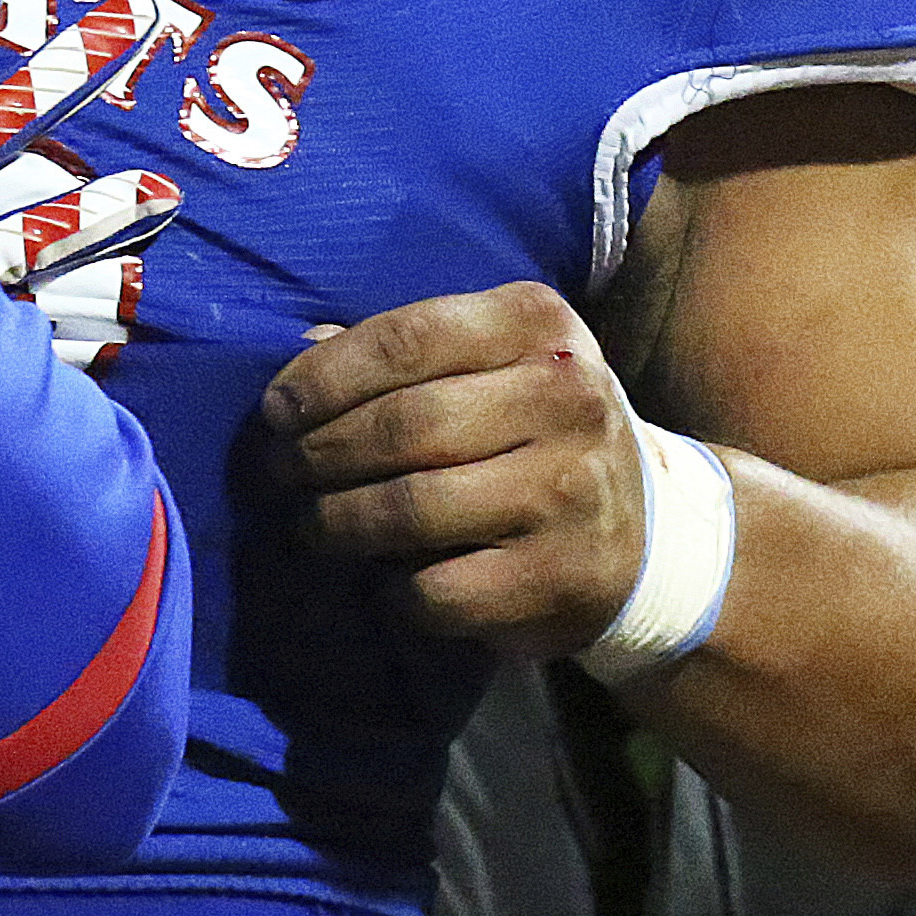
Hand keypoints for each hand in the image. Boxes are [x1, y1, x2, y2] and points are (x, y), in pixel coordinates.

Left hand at [264, 281, 652, 656]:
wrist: (642, 536)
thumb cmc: (533, 429)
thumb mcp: (490, 362)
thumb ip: (403, 354)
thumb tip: (299, 356)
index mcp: (539, 324)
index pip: (408, 337)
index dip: (323, 377)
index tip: (272, 411)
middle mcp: (565, 397)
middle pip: (402, 425)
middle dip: (317, 453)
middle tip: (275, 473)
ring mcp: (568, 491)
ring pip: (410, 509)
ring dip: (336, 523)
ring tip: (308, 525)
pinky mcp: (557, 578)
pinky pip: (436, 590)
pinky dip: (390, 591)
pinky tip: (380, 581)